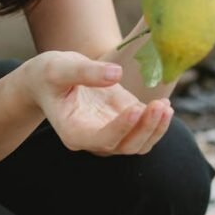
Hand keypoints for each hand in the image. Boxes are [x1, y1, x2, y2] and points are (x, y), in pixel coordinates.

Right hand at [26, 51, 172, 155]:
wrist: (50, 78)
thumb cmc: (49, 74)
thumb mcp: (59, 68)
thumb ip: (85, 72)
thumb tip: (116, 74)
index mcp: (73, 132)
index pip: (101, 139)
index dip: (120, 128)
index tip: (135, 108)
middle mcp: (92, 139)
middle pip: (125, 146)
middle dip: (145, 128)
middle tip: (160, 105)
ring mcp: (109, 133)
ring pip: (139, 144)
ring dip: (155, 128)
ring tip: (165, 106)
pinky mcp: (121, 122)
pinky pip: (143, 131)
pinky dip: (156, 122)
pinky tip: (165, 104)